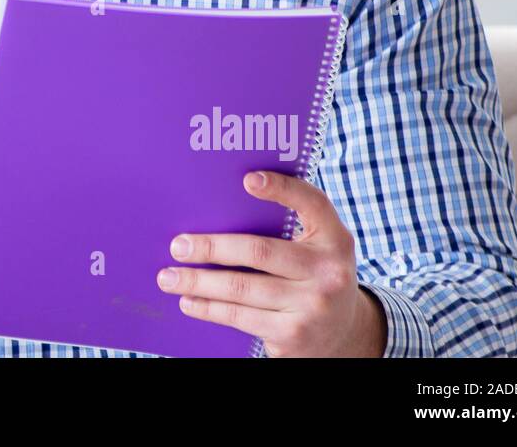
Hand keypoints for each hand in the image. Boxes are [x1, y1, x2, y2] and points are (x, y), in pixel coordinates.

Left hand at [155, 170, 387, 356]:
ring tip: (170, 277)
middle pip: (259, 251)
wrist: (345, 333)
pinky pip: (240, 317)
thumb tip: (222, 207)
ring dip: (198, 282)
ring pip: (241, 289)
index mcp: (335, 239)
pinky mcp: (293, 336)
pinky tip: (190, 302)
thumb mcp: (318, 247)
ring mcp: (312, 307)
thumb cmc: (317, 275)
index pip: (313, 204)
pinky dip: (209, 308)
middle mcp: (329, 273)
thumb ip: (288, 223)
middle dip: (211, 247)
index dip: (282, 189)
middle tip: (178, 246)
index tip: (248, 179)